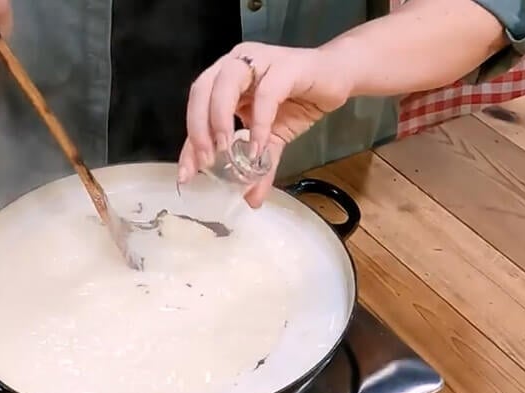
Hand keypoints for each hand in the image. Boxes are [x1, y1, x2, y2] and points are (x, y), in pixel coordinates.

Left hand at [179, 42, 350, 207]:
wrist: (338, 77)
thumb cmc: (300, 100)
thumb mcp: (272, 139)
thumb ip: (258, 166)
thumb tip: (251, 200)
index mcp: (225, 79)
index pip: (197, 109)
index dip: (189, 143)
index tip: (186, 175)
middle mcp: (236, 64)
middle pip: (201, 90)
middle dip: (197, 128)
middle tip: (206, 161)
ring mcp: (259, 60)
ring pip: (225, 84)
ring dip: (219, 119)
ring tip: (225, 151)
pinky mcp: (285, 66)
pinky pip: (266, 94)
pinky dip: (258, 122)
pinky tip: (258, 146)